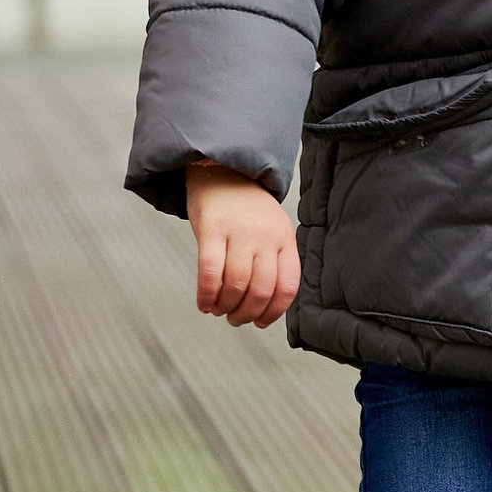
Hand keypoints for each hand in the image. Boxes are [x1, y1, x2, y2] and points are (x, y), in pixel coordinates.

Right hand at [185, 163, 300, 328]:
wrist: (222, 169)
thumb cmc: (246, 209)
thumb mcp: (273, 229)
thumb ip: (273, 261)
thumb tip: (264, 306)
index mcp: (285, 239)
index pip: (287, 286)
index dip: (274, 312)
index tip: (262, 322)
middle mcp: (265, 237)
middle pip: (261, 290)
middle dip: (248, 314)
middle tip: (236, 320)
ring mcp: (239, 232)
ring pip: (237, 284)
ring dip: (227, 306)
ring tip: (219, 311)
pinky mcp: (212, 229)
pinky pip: (210, 271)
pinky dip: (207, 294)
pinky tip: (204, 303)